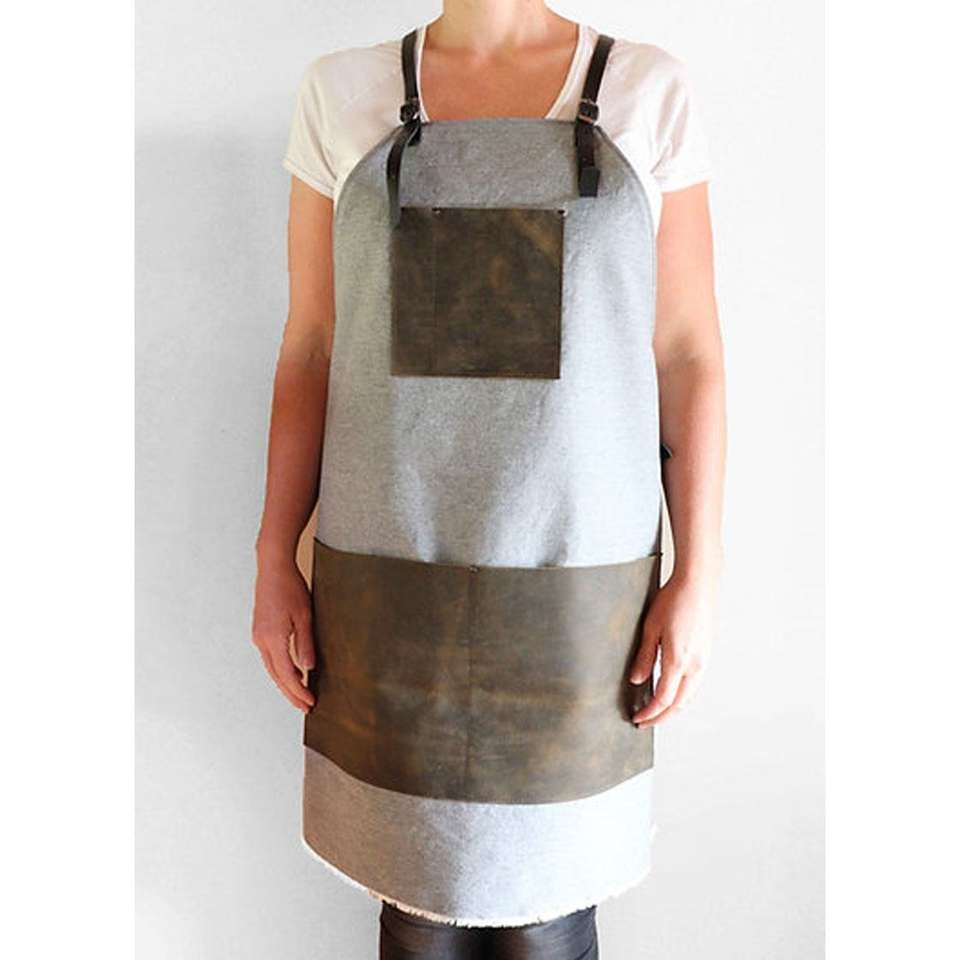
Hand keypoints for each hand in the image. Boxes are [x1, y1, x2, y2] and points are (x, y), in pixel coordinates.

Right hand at [251, 556, 316, 712]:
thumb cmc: (291, 587)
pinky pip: (270, 657)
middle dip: (291, 693)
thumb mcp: (305, 616)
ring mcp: (258, 636)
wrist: (273, 567)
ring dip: (285, 683)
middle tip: (306, 707)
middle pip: (276, 676)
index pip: (286, 674)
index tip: (309, 703)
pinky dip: (280, 669)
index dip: (298, 691)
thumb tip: (308, 668)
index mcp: (273, 638)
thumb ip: (306, 643)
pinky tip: (292, 672)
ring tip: (300, 694)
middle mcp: (262, 640)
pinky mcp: (260, 630)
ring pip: (271, 668)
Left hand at [628, 572, 716, 726]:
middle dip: (662, 717)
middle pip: (678, 704)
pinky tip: (671, 691)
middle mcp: (695, 665)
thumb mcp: (651, 628)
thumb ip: (644, 657)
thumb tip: (636, 680)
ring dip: (673, 707)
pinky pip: (694, 684)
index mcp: (678, 661)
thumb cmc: (674, 600)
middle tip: (646, 722)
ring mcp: (703, 660)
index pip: (663, 699)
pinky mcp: (706, 654)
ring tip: (656, 710)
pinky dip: (681, 694)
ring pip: (688, 696)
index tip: (638, 718)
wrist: (698, 585)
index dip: (650, 713)